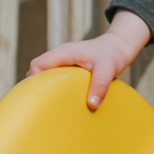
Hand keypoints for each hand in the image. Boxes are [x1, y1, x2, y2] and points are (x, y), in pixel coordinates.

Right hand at [27, 11, 151, 109]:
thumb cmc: (112, 55)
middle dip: (38, 88)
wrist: (120, 47)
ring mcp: (63, 63)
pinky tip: (62, 102)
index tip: (41, 98)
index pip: (36, 65)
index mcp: (63, 53)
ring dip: (47, 89)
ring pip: (45, 76)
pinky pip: (54, 79)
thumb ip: (100, 85)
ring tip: (51, 107)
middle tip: (43, 107)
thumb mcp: (108, 69)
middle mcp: (59, 57)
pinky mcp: (68, 70)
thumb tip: (91, 105)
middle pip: (36, 72)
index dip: (34, 81)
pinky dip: (55, 89)